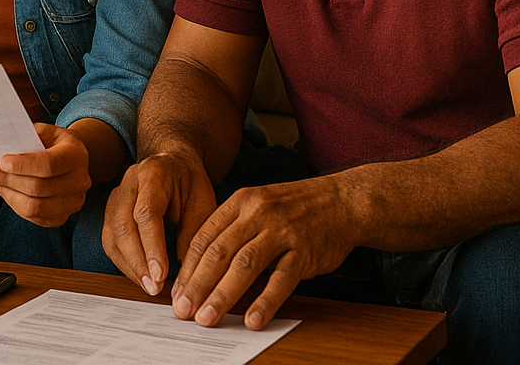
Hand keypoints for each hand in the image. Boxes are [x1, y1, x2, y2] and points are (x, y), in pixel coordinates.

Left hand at [0, 123, 91, 227]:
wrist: (71, 160)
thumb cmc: (52, 143)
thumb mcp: (43, 131)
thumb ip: (25, 137)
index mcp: (76, 155)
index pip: (49, 165)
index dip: (23, 165)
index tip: (1, 161)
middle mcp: (80, 181)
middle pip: (39, 188)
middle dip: (7, 179)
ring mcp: (73, 202)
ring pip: (35, 207)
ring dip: (8, 194)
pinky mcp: (62, 217)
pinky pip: (34, 217)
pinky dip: (15, 204)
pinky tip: (5, 190)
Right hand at [102, 148, 216, 296]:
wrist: (173, 164)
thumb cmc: (190, 183)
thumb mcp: (203, 201)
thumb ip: (194, 232)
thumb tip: (184, 270)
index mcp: (153, 173)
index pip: (146, 212)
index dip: (151, 246)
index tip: (161, 274)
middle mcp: (128, 183)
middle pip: (123, 225)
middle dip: (137, 261)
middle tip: (155, 287)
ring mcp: (115, 197)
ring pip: (112, 236)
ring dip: (130, 266)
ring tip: (150, 287)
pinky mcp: (110, 213)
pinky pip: (110, 242)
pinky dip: (124, 263)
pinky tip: (140, 277)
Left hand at [170, 176, 357, 329]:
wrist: (343, 201)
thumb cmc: (295, 208)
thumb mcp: (257, 206)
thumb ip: (232, 230)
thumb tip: (202, 268)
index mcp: (240, 202)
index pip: (204, 237)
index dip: (187, 268)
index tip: (175, 293)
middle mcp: (257, 214)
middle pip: (219, 252)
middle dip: (197, 285)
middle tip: (183, 310)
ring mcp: (282, 231)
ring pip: (245, 265)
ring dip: (223, 295)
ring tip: (207, 318)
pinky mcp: (305, 250)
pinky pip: (282, 278)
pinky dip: (265, 300)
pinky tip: (252, 319)